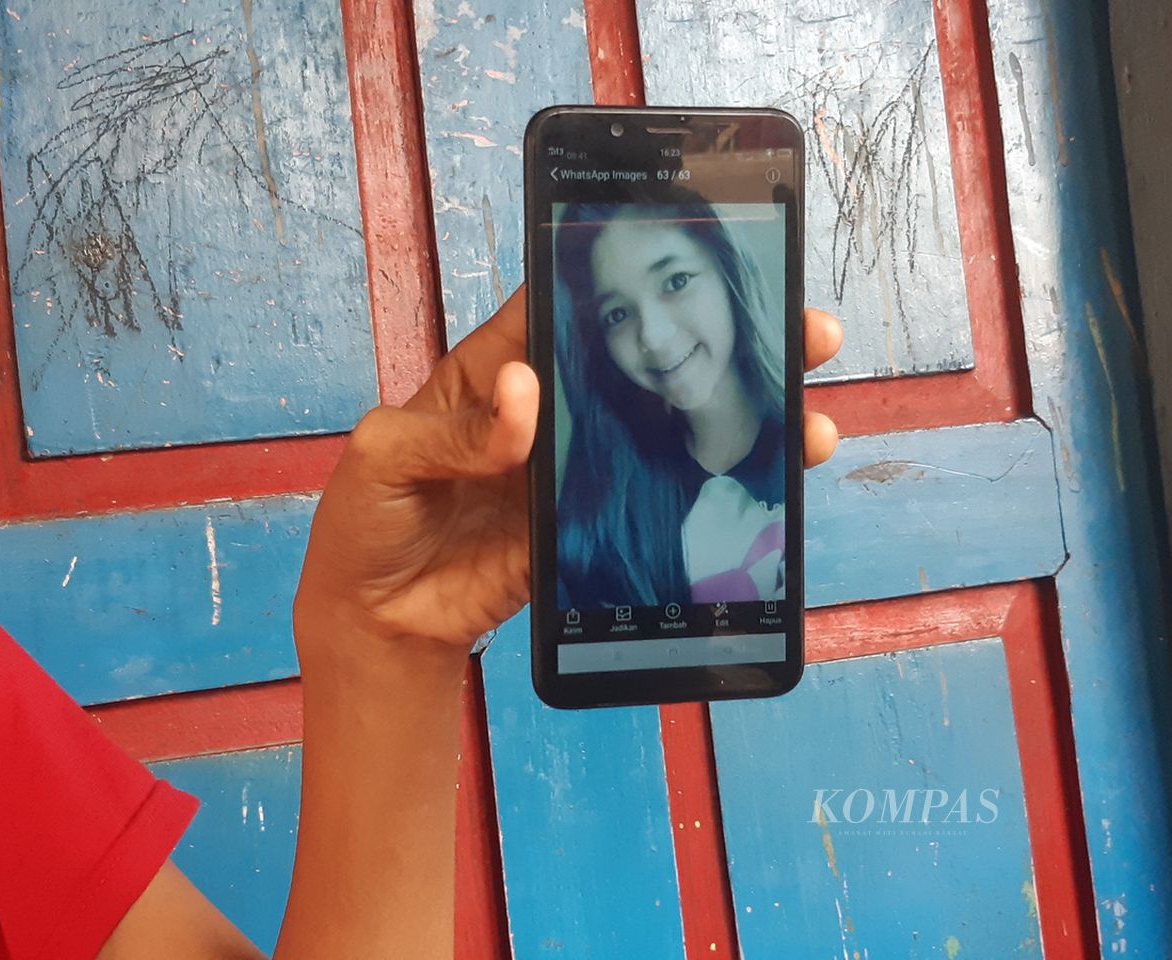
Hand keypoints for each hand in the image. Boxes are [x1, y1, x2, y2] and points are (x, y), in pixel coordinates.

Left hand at [294, 290, 842, 657]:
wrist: (378, 620)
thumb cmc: (366, 519)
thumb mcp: (382, 456)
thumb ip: (450, 430)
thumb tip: (524, 399)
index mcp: (495, 372)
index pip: (571, 306)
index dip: (631, 276)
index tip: (700, 251)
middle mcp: (548, 414)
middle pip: (646, 364)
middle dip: (722, 343)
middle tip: (799, 330)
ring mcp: (575, 473)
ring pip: (666, 432)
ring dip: (739, 419)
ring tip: (805, 414)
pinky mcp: (588, 531)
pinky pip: (657, 504)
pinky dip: (713, 494)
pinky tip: (767, 484)